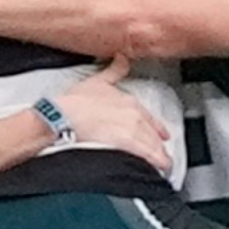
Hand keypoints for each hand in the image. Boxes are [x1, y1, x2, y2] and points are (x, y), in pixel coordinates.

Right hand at [53, 57, 173, 174]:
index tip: (163, 136)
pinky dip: (156, 164)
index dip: (158, 129)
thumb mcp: (97, 81)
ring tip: (163, 166)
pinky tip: (157, 170)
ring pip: (154, 148)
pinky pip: (149, 158)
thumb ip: (114, 70)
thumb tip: (122, 58)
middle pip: (154, 135)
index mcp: (130, 102)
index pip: (151, 118)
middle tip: (163, 156)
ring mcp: (133, 132)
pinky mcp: (129, 147)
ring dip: (161, 158)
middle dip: (160, 146)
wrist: (65, 118)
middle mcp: (135, 117)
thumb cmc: (75, 103)